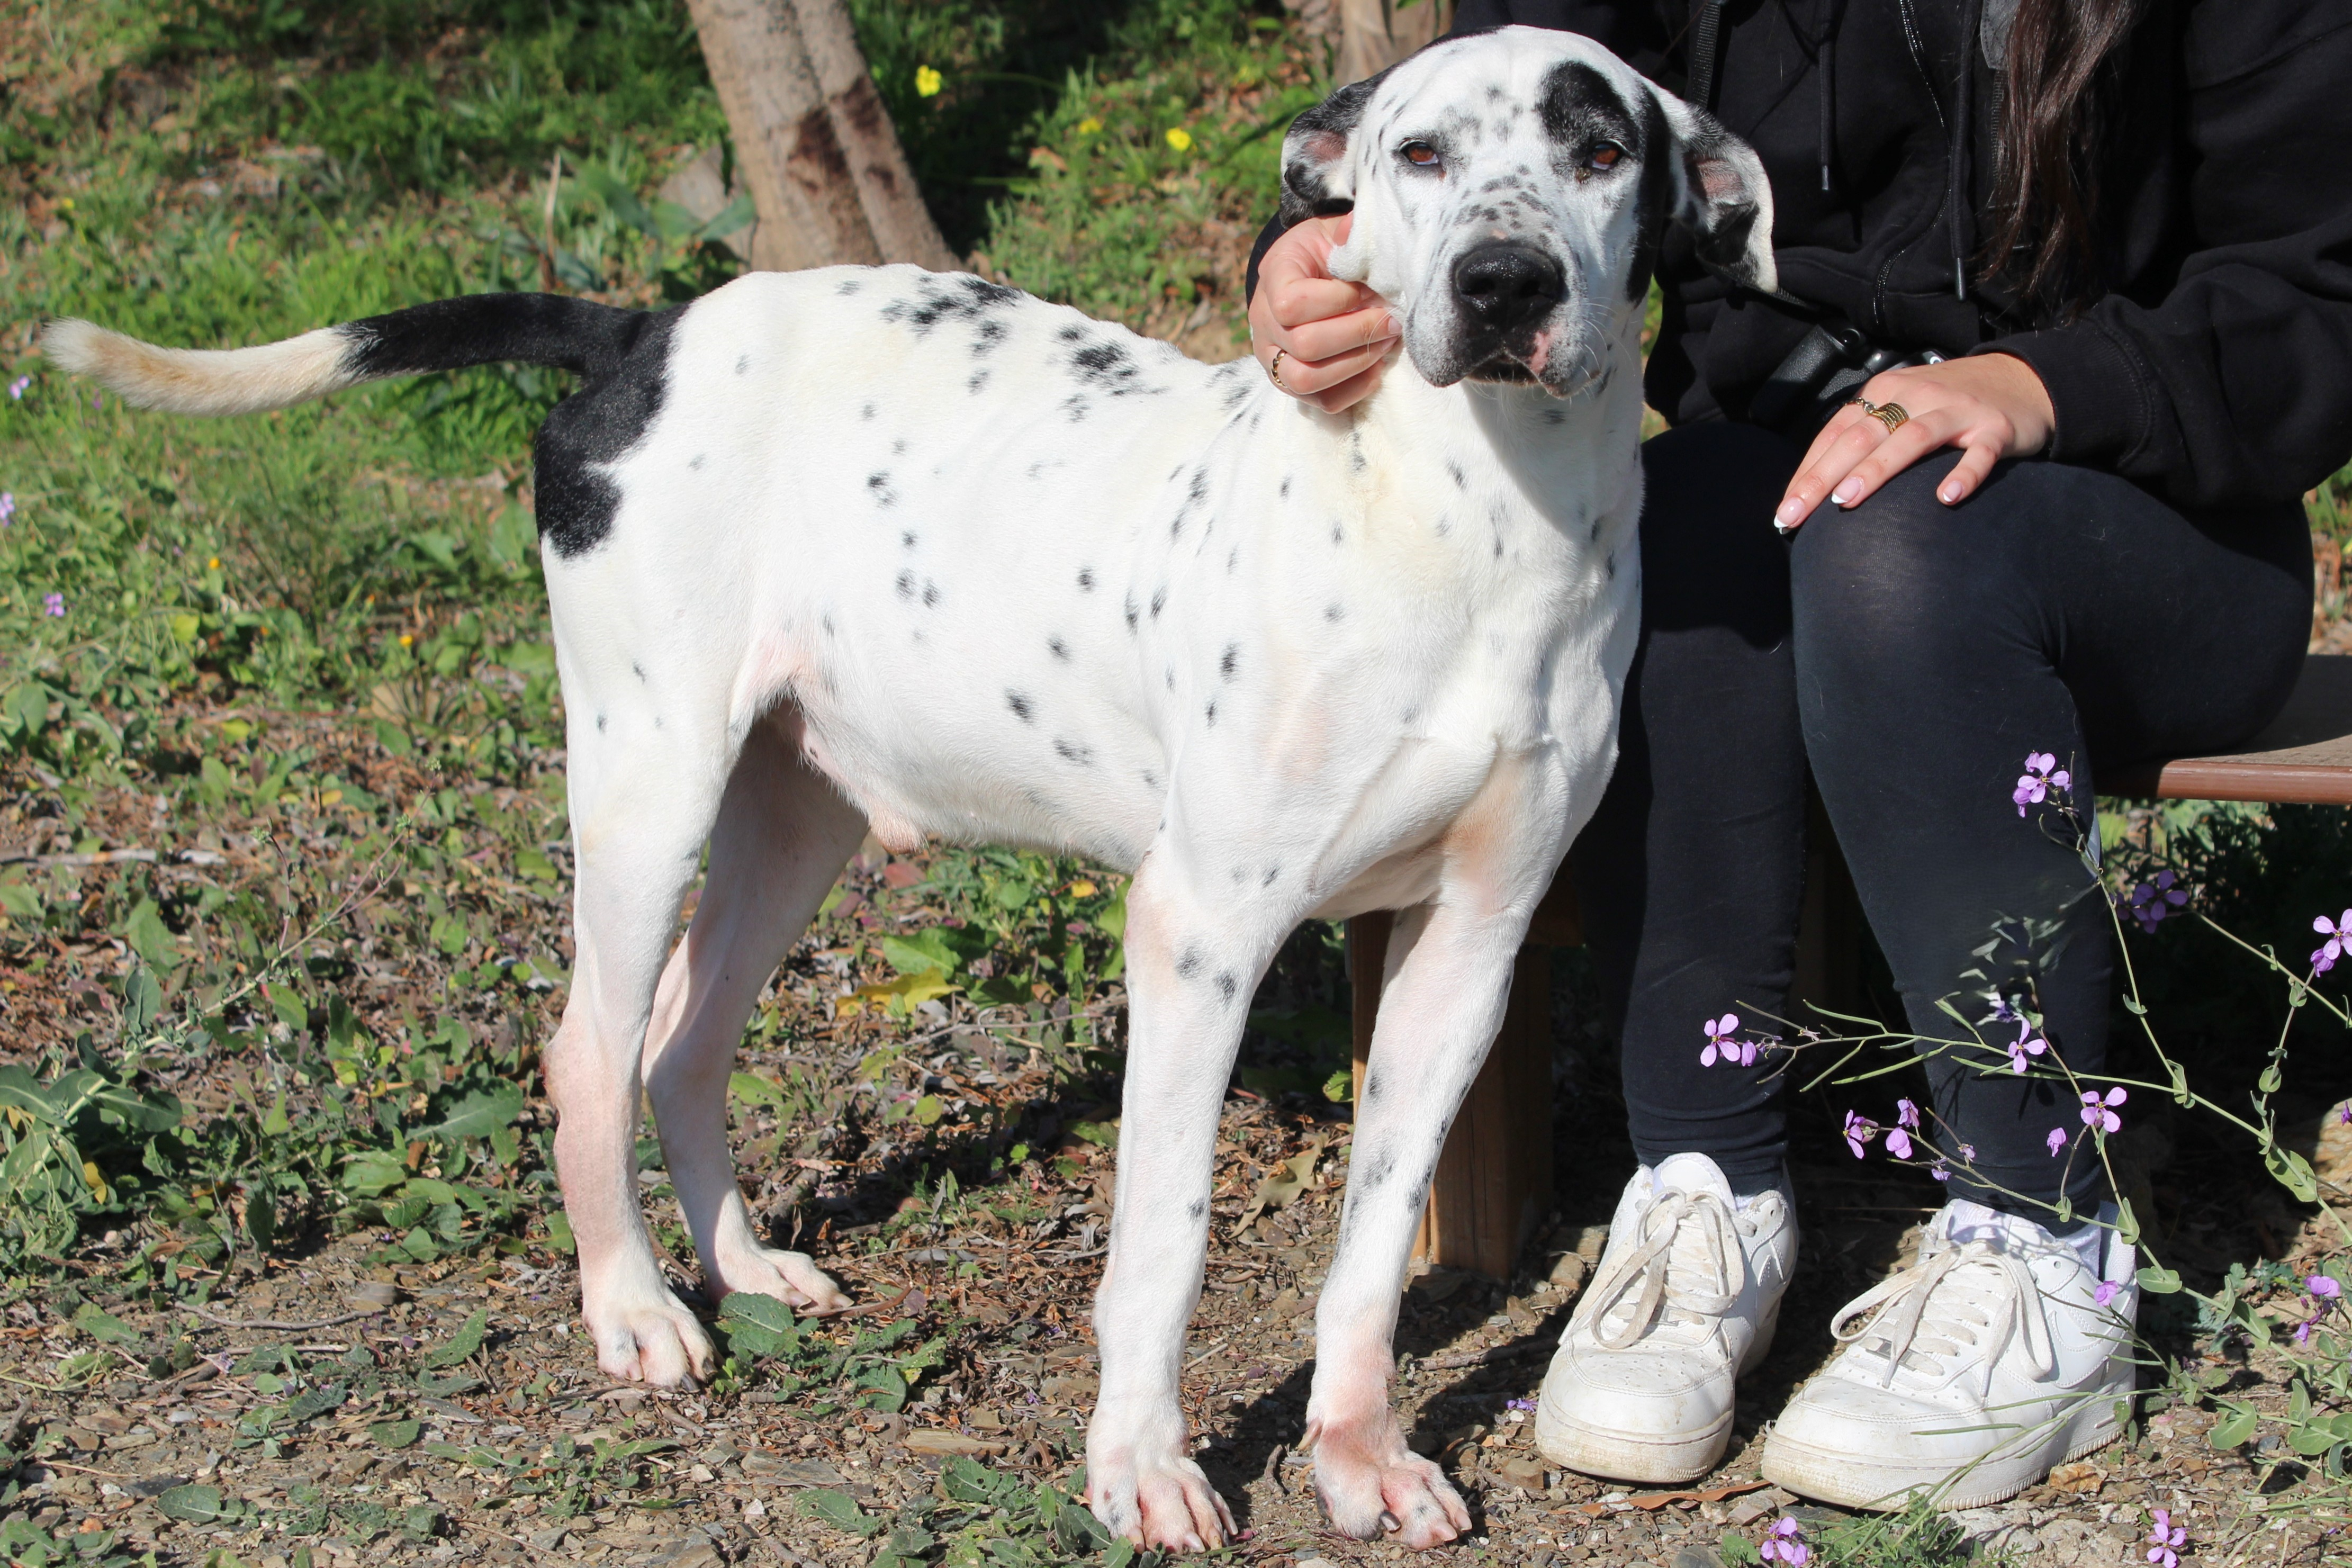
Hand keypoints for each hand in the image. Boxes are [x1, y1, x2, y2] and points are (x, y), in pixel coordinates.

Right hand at [1249, 214, 1400, 413]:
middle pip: (1304, 346)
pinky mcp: (1293, 385)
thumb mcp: (1332, 233)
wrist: (1306, 279)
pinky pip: (1323, 402)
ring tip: (1386, 342)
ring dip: (1356, 363)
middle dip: (1358, 333)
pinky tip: (1376, 366)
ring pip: (1307, 380)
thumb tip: (1357, 228)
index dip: (1336, 301)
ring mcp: (1274, 360)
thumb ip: (1347, 233)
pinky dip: (1356, 388)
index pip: (1292, 304)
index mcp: (1272, 280)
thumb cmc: (1324, 254)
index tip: (1365, 289)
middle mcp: (1263, 325)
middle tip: (1391, 320)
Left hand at [1772, 353, 2055, 530]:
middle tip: (1796, 514)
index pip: (1835, 433)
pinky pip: (1978, 454)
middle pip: (1862, 436)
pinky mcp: (1995, 428)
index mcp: (1885, 391)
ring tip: (1847, 501)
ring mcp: (1957, 410)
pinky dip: (1963, 474)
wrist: (2022, 380)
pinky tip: (1946, 499)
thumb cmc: (1946, 406)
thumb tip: (1815, 487)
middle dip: (1823, 478)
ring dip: (1877, 470)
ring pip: (1911, 438)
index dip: (1807, 471)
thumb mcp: (1901, 409)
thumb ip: (1865, 437)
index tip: (1784, 511)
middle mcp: (1916, 396)